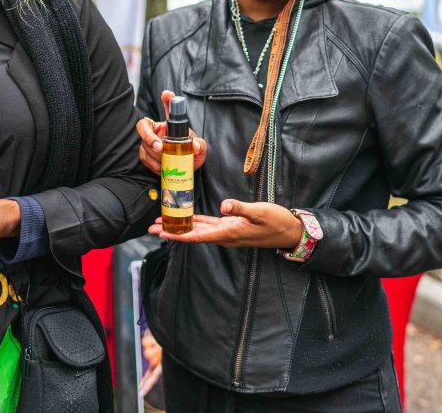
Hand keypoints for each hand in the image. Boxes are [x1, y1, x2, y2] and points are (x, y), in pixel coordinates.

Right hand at [136, 90, 206, 174]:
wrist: (183, 172)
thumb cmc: (190, 156)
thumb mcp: (199, 151)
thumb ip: (200, 146)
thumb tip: (195, 145)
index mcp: (170, 126)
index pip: (168, 110)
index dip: (167, 101)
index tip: (167, 94)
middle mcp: (158, 131)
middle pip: (144, 126)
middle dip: (148, 137)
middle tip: (159, 147)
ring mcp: (149, 142)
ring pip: (144, 145)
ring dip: (155, 156)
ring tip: (166, 162)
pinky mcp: (145, 154)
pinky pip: (144, 157)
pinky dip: (153, 164)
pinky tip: (161, 168)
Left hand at [149, 199, 302, 249]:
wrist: (290, 232)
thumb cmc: (276, 222)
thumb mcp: (260, 212)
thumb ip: (241, 208)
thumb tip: (224, 206)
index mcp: (228, 233)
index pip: (198, 236)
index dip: (178, 235)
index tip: (161, 234)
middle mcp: (225, 235)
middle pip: (193, 234)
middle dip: (172, 232)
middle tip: (151, 228)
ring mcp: (228, 232)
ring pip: (198, 230)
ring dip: (180, 228)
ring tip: (162, 224)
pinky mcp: (231, 227)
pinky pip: (208, 226)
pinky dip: (195, 223)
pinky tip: (186, 219)